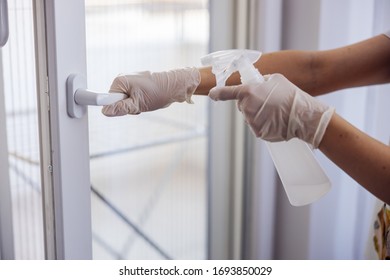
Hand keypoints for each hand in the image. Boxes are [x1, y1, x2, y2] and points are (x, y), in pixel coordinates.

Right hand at [102, 67, 199, 115]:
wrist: (173, 86)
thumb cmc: (157, 92)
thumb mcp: (137, 104)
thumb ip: (120, 108)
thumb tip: (105, 112)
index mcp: (120, 81)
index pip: (107, 99)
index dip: (117, 107)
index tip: (129, 107)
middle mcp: (122, 78)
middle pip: (116, 100)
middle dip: (127, 106)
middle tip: (139, 105)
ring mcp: (129, 80)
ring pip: (124, 100)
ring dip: (133, 105)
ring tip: (145, 101)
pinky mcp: (135, 84)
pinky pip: (131, 97)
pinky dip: (137, 101)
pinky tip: (146, 99)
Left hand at [209, 73, 334, 147]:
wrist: (302, 116)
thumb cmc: (290, 95)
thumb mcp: (276, 79)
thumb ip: (261, 81)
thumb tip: (257, 83)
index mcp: (248, 92)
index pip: (227, 93)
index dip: (218, 93)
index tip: (212, 94)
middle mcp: (246, 107)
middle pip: (242, 105)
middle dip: (250, 103)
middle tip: (268, 102)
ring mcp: (251, 121)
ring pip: (249, 117)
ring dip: (257, 114)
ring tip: (275, 112)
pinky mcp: (258, 132)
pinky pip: (256, 127)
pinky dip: (263, 124)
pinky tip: (275, 121)